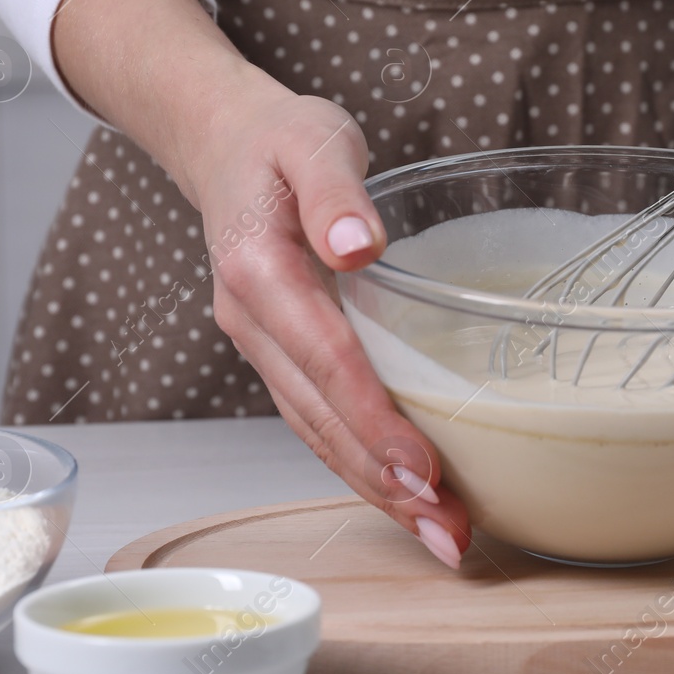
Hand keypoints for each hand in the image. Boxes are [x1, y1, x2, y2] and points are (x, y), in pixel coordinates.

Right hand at [193, 82, 473, 567]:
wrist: (225, 145)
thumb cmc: (280, 140)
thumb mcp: (312, 139)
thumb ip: (335, 190)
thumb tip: (360, 245)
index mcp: (259, 272)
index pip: (325, 359)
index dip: (373, 418)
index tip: (424, 468)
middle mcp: (253, 323)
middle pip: (320, 418)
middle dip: (384, 482)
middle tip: (448, 532)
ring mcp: (263, 347)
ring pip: (318, 434)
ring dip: (377, 490)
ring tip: (442, 535)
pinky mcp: (282, 358)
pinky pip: (319, 421)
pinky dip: (362, 464)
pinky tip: (408, 495)